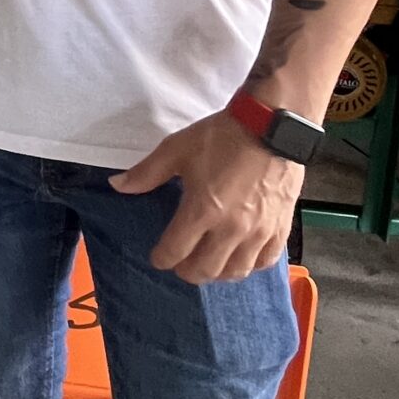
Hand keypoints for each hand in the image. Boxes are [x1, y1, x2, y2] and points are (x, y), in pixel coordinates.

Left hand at [111, 112, 301, 282]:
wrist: (270, 125)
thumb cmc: (221, 137)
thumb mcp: (177, 149)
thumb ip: (147, 172)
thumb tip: (117, 185)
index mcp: (202, 210)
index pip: (175, 252)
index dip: (161, 258)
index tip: (159, 257)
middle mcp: (231, 229)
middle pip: (205, 270)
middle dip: (187, 271)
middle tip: (182, 263)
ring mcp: (259, 231)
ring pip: (236, 272)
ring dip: (218, 273)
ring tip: (210, 262)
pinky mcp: (281, 227)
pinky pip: (267, 261)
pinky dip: (251, 265)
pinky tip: (241, 257)